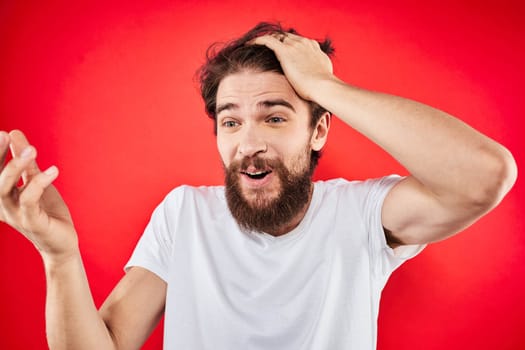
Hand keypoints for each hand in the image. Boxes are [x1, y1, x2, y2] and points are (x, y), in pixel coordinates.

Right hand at [0, 130, 77, 262]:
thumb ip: (26, 162)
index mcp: (2, 195)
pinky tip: (54, 170)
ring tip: (33, 150)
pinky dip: (39, 183)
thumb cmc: (47, 212)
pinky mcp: (32, 222)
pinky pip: (29, 200)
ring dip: (17, 166)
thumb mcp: (36, 181)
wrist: (61, 243)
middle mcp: (3, 206)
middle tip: (5, 134)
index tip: (2, 133)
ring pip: (5, 188)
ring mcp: (15, 215)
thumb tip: (14, 133)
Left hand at [250, 32, 334, 101]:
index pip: (299, 41)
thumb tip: (312, 82)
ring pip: (277, 36)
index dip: (290, 45)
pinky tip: (250, 44)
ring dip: (268, 40)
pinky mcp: (285, 51)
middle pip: (287, 37)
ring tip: (257, 46)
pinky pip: (268, 40)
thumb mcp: (323, 77)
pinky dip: (258, 40)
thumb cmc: (323, 87)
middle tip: (268, 49)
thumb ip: (316, 74)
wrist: (322, 86)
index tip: (283, 52)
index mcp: (313, 48)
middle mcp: (304, 43)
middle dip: (278, 41)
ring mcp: (294, 46)